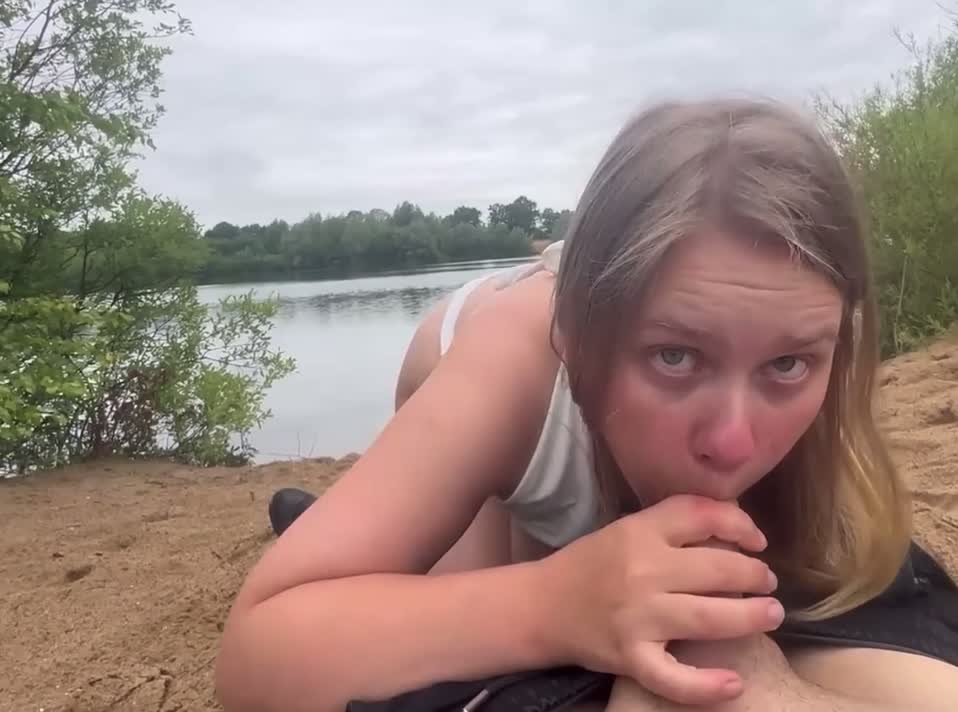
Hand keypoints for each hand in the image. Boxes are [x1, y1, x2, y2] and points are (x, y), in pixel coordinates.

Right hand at [539, 495, 782, 705]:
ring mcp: (637, 617)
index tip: (755, 540)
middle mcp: (642, 571)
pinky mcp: (629, 657)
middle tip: (767, 582)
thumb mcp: (626, 531)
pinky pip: (674, 678)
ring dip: (751, 617)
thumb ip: (671, 527)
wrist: (541, 606)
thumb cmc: (589, 565)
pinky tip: (733, 684)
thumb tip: (734, 532)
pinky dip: (706, 686)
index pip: (701, 514)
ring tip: (770, 614)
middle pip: (718, 568)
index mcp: (639, 532)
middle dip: (755, 575)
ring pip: (709, 618)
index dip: (740, 524)